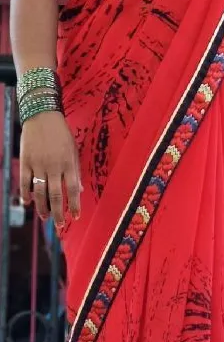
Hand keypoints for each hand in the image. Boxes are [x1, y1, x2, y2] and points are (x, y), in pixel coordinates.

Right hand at [20, 111, 81, 230]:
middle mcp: (54, 166)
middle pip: (55, 195)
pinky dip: (26, 194)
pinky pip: (25, 182)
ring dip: (42, 207)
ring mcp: (38, 165)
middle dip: (58, 213)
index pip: (72, 189)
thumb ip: (76, 171)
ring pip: (39, 192)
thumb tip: (80, 190)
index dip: (74, 205)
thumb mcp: (73, 150)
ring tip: (45, 217)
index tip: (75, 217)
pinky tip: (27, 203)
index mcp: (68, 163)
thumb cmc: (61, 134)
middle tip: (58, 226)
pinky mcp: (26, 162)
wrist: (42, 116)